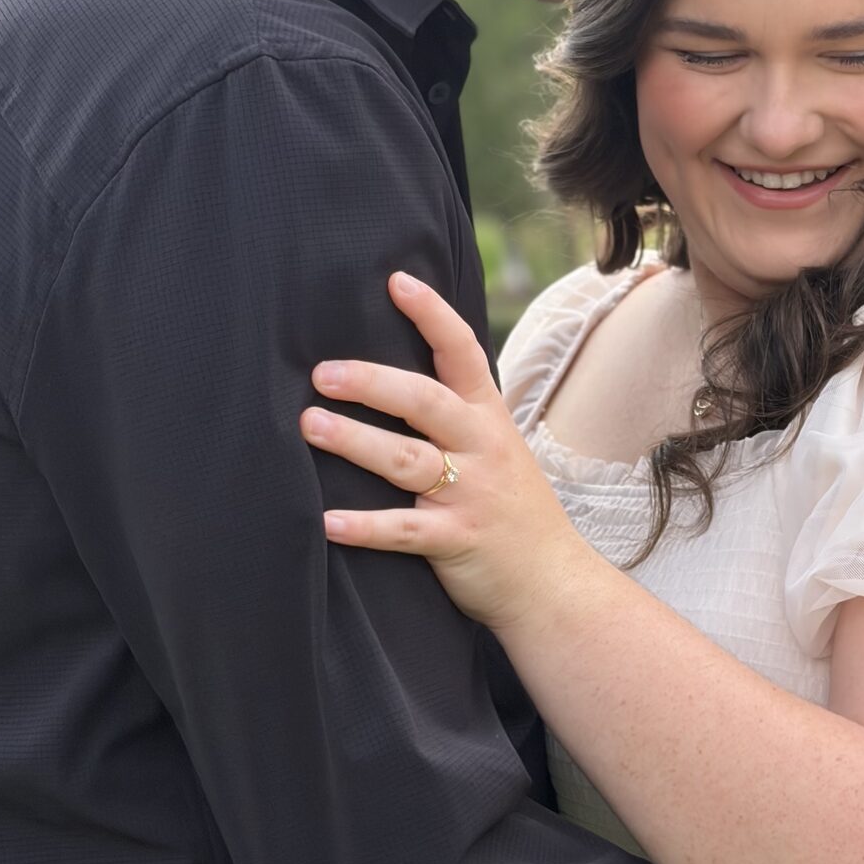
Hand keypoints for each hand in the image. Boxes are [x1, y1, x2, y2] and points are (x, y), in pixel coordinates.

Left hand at [300, 271, 595, 634]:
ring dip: (356, 441)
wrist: (553, 582)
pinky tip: (326, 521)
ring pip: (408, 460)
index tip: (396, 281)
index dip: (431, 315)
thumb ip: (453, 416)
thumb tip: (389, 377)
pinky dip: (365, 526)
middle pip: (425, 402)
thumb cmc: (513, 511)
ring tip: (310, 425)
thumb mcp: (496, 449)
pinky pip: (405, 531)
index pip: (463, 352)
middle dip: (373, 382)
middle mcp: (482, 448)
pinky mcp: (457, 540)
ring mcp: (470, 494)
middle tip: (323, 372)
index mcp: (489, 418)